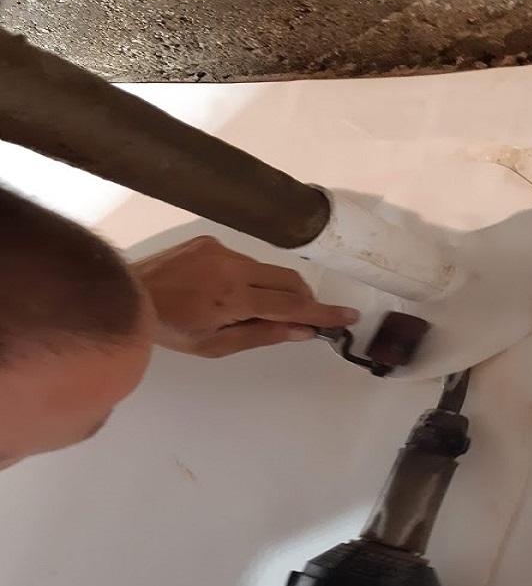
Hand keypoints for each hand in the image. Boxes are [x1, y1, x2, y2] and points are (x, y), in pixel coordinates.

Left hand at [134, 236, 358, 357]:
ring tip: (252, 310)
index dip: (323, 313)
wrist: (128, 294)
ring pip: (268, 269)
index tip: (348, 316)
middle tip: (303, 319)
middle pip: (289, 281)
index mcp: (232, 298)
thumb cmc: (170, 330)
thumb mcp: (215, 345)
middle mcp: (231, 266)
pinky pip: (245, 260)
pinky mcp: (210, 240)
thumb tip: (302, 330)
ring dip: (275, 289)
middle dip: (304, 299)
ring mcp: (220, 249)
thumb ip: (262, 334)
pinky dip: (250, 277)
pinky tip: (226, 292)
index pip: (291, 305)